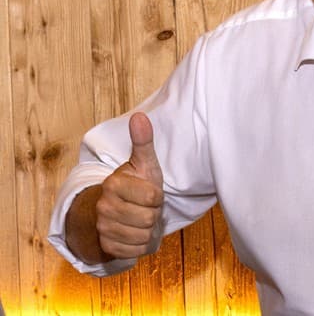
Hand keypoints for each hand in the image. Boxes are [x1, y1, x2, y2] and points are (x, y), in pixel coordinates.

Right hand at [95, 112, 163, 258]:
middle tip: (146, 207)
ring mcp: (102, 227)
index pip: (153, 198)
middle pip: (149, 218)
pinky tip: (136, 232)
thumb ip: (143, 141)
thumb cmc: (138, 183)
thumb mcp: (144, 162)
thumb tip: (139, 116)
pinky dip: (141, 244)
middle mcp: (103, 206)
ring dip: (148, 229)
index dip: (158, 196)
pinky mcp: (105, 246)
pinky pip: (136, 251)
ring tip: (141, 218)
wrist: (120, 209)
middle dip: (154, 214)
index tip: (150, 191)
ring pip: (143, 235)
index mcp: (113, 183)